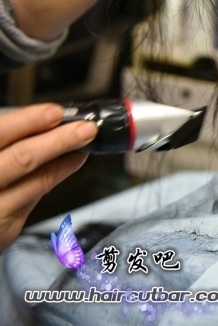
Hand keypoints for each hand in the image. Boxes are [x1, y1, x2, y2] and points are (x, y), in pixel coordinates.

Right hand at [0, 104, 97, 252]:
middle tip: (85, 128)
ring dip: (66, 160)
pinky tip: (68, 164)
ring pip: (36, 182)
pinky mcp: (4, 230)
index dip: (28, 121)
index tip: (55, 112)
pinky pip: (35, 198)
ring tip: (84, 143)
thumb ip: (3, 140)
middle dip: (59, 140)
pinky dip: (53, 177)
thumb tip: (37, 122)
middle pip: (22, 159)